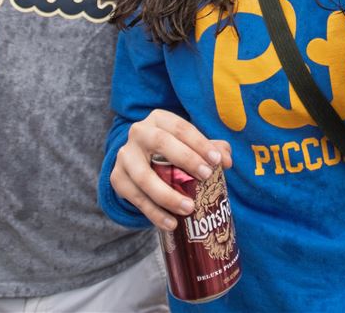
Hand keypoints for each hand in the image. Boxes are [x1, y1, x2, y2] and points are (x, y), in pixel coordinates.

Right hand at [110, 109, 232, 230]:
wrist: (137, 163)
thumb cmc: (171, 152)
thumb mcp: (189, 145)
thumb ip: (211, 149)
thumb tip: (227, 160)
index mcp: (159, 119)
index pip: (180, 127)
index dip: (199, 143)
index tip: (217, 161)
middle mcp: (139, 132)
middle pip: (160, 142)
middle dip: (185, 159)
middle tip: (206, 176)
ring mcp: (125, 156)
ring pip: (143, 175)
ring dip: (167, 194)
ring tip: (189, 208)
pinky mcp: (117, 178)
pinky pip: (135, 198)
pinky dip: (154, 212)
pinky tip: (171, 223)